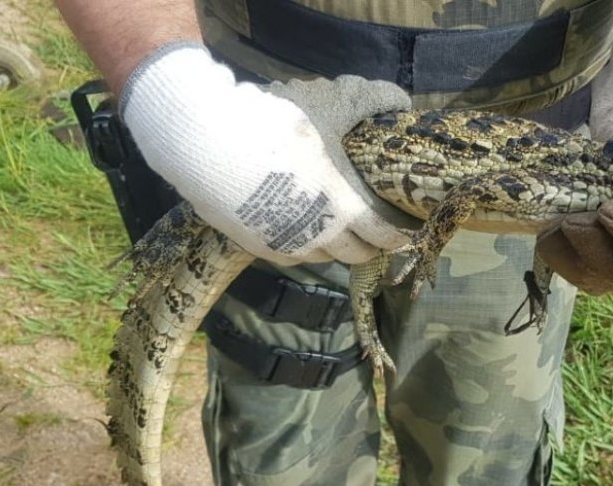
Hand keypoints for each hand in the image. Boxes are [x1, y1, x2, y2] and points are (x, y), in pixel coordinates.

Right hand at [121, 44, 411, 265]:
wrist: (205, 143)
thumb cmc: (277, 124)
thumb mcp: (330, 104)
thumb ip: (372, 101)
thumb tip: (402, 102)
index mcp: (344, 209)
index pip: (383, 236)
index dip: (399, 237)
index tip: (407, 233)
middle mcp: (318, 236)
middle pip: (355, 253)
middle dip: (370, 245)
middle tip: (376, 232)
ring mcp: (285, 245)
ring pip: (323, 256)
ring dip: (335, 246)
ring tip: (340, 230)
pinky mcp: (256, 246)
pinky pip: (292, 255)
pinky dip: (304, 246)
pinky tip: (303, 229)